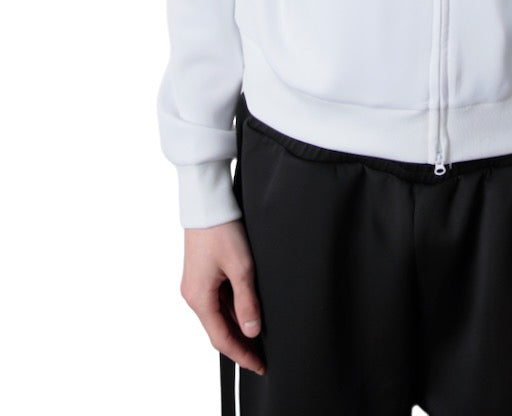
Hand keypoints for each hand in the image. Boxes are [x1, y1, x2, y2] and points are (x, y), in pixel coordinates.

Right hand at [181, 219, 265, 375]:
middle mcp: (193, 295)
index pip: (221, 338)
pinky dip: (231, 311)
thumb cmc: (222, 230)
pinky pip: (216, 301)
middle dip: (239, 344)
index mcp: (199, 298)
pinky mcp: (200, 274)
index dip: (241, 355)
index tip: (259, 365)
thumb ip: (247, 302)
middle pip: (217, 329)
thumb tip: (252, 332)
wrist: (207, 202)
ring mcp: (195, 285)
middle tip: (262, 356)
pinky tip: (247, 312)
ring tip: (258, 338)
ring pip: (217, 315)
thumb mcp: (241, 267)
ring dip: (236, 328)